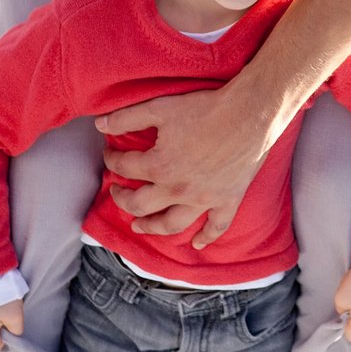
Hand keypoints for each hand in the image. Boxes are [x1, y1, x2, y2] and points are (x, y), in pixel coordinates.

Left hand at [98, 86, 276, 248]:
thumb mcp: (160, 108)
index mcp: (159, 167)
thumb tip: (99, 126)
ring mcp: (203, 199)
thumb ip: (126, 118)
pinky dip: (206, 237)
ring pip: (172, 224)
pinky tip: (197, 243)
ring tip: (140, 226)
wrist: (251, 113)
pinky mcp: (227, 200)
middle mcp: (178, 189)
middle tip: (118, 194)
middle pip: (141, 205)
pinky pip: (216, 226)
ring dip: (152, 227)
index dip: (112, 160)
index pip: (124, 168)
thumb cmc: (207, 109)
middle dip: (123, 200)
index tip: (110, 153)